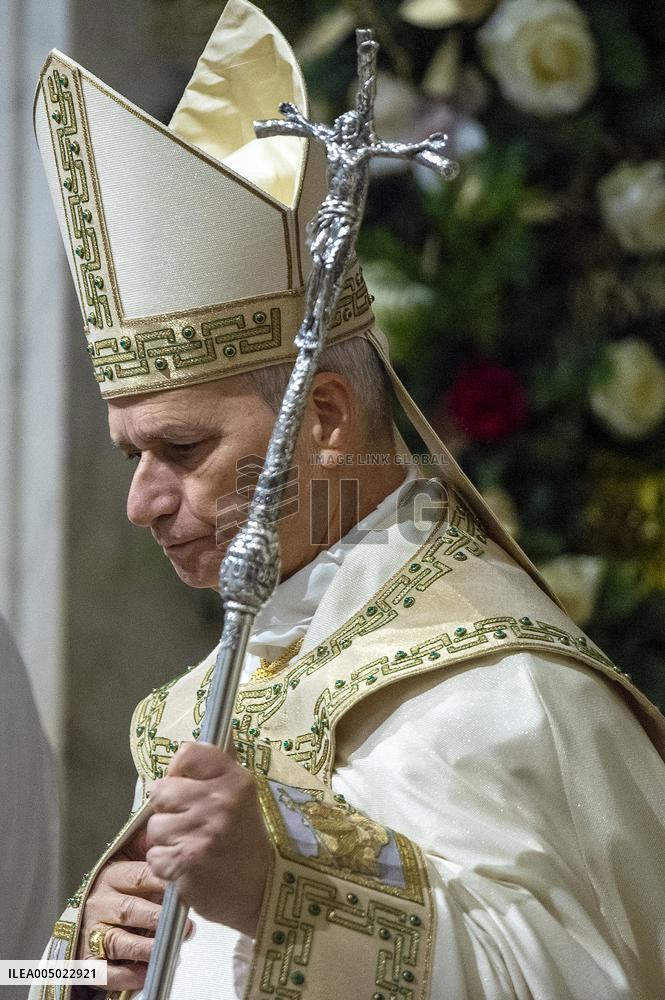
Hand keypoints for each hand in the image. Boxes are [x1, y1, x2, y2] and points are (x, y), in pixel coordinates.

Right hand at [76, 829, 193, 991]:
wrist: (89, 917)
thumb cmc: (120, 888)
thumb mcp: (130, 861)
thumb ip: (149, 849)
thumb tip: (171, 827)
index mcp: (112, 875)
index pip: (138, 876)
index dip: (161, 882)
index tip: (184, 886)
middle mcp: (100, 903)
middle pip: (129, 909)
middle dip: (157, 917)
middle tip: (185, 924)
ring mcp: (93, 932)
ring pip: (118, 940)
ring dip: (146, 946)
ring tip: (170, 948)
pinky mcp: (89, 960)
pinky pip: (104, 971)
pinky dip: (125, 973)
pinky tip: (145, 972)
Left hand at [146, 743, 272, 936]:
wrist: (264, 891)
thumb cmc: (247, 840)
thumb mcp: (244, 796)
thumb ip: (223, 763)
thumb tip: (223, 724)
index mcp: (235, 780)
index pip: (188, 754)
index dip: (179, 772)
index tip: (188, 788)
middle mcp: (219, 802)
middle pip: (161, 791)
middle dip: (168, 811)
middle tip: (190, 825)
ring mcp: (202, 833)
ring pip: (154, 827)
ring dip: (166, 842)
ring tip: (192, 849)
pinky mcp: (187, 863)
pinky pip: (154, 856)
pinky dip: (166, 866)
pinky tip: (187, 868)